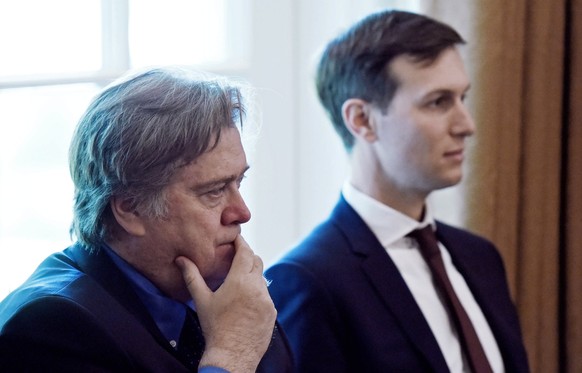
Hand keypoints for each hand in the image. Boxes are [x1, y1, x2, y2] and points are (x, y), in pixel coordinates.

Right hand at [175, 235, 275, 372]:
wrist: (231, 355)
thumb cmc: (214, 328)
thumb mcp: (202, 300)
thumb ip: (192, 276)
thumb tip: (181, 260)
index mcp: (239, 281)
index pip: (245, 252)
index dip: (241, 243)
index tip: (236, 238)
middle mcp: (257, 288)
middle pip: (256, 262)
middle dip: (247, 257)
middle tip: (236, 257)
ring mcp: (267, 300)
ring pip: (262, 279)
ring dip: (252, 276)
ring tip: (238, 282)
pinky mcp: (272, 312)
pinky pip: (266, 295)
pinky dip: (257, 293)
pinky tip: (245, 301)